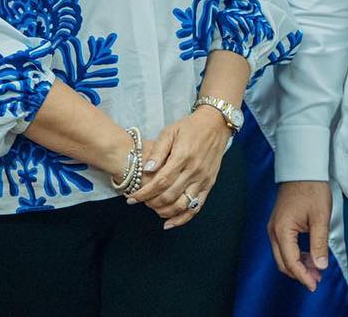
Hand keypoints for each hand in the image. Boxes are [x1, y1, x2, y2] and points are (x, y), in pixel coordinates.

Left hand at [128, 107, 230, 229]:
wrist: (215, 124)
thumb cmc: (190, 127)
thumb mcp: (170, 131)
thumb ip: (158, 151)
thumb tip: (146, 169)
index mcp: (182, 157)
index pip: (160, 182)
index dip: (144, 193)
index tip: (131, 199)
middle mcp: (194, 170)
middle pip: (169, 196)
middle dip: (151, 203)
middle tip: (140, 202)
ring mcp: (203, 179)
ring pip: (182, 205)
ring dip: (164, 212)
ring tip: (152, 209)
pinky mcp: (209, 184)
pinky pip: (197, 207)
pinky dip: (183, 218)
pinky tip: (170, 223)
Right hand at [268, 180, 331, 291]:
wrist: (302, 169)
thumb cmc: (311, 189)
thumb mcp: (320, 217)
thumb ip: (319, 243)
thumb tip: (320, 266)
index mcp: (282, 230)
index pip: (290, 262)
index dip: (303, 276)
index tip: (315, 285)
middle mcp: (273, 231)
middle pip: (283, 262)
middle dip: (300, 274)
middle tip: (317, 280)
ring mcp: (274, 227)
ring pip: (282, 255)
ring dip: (298, 265)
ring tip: (316, 270)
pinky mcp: (278, 224)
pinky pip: (284, 246)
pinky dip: (295, 255)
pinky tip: (309, 256)